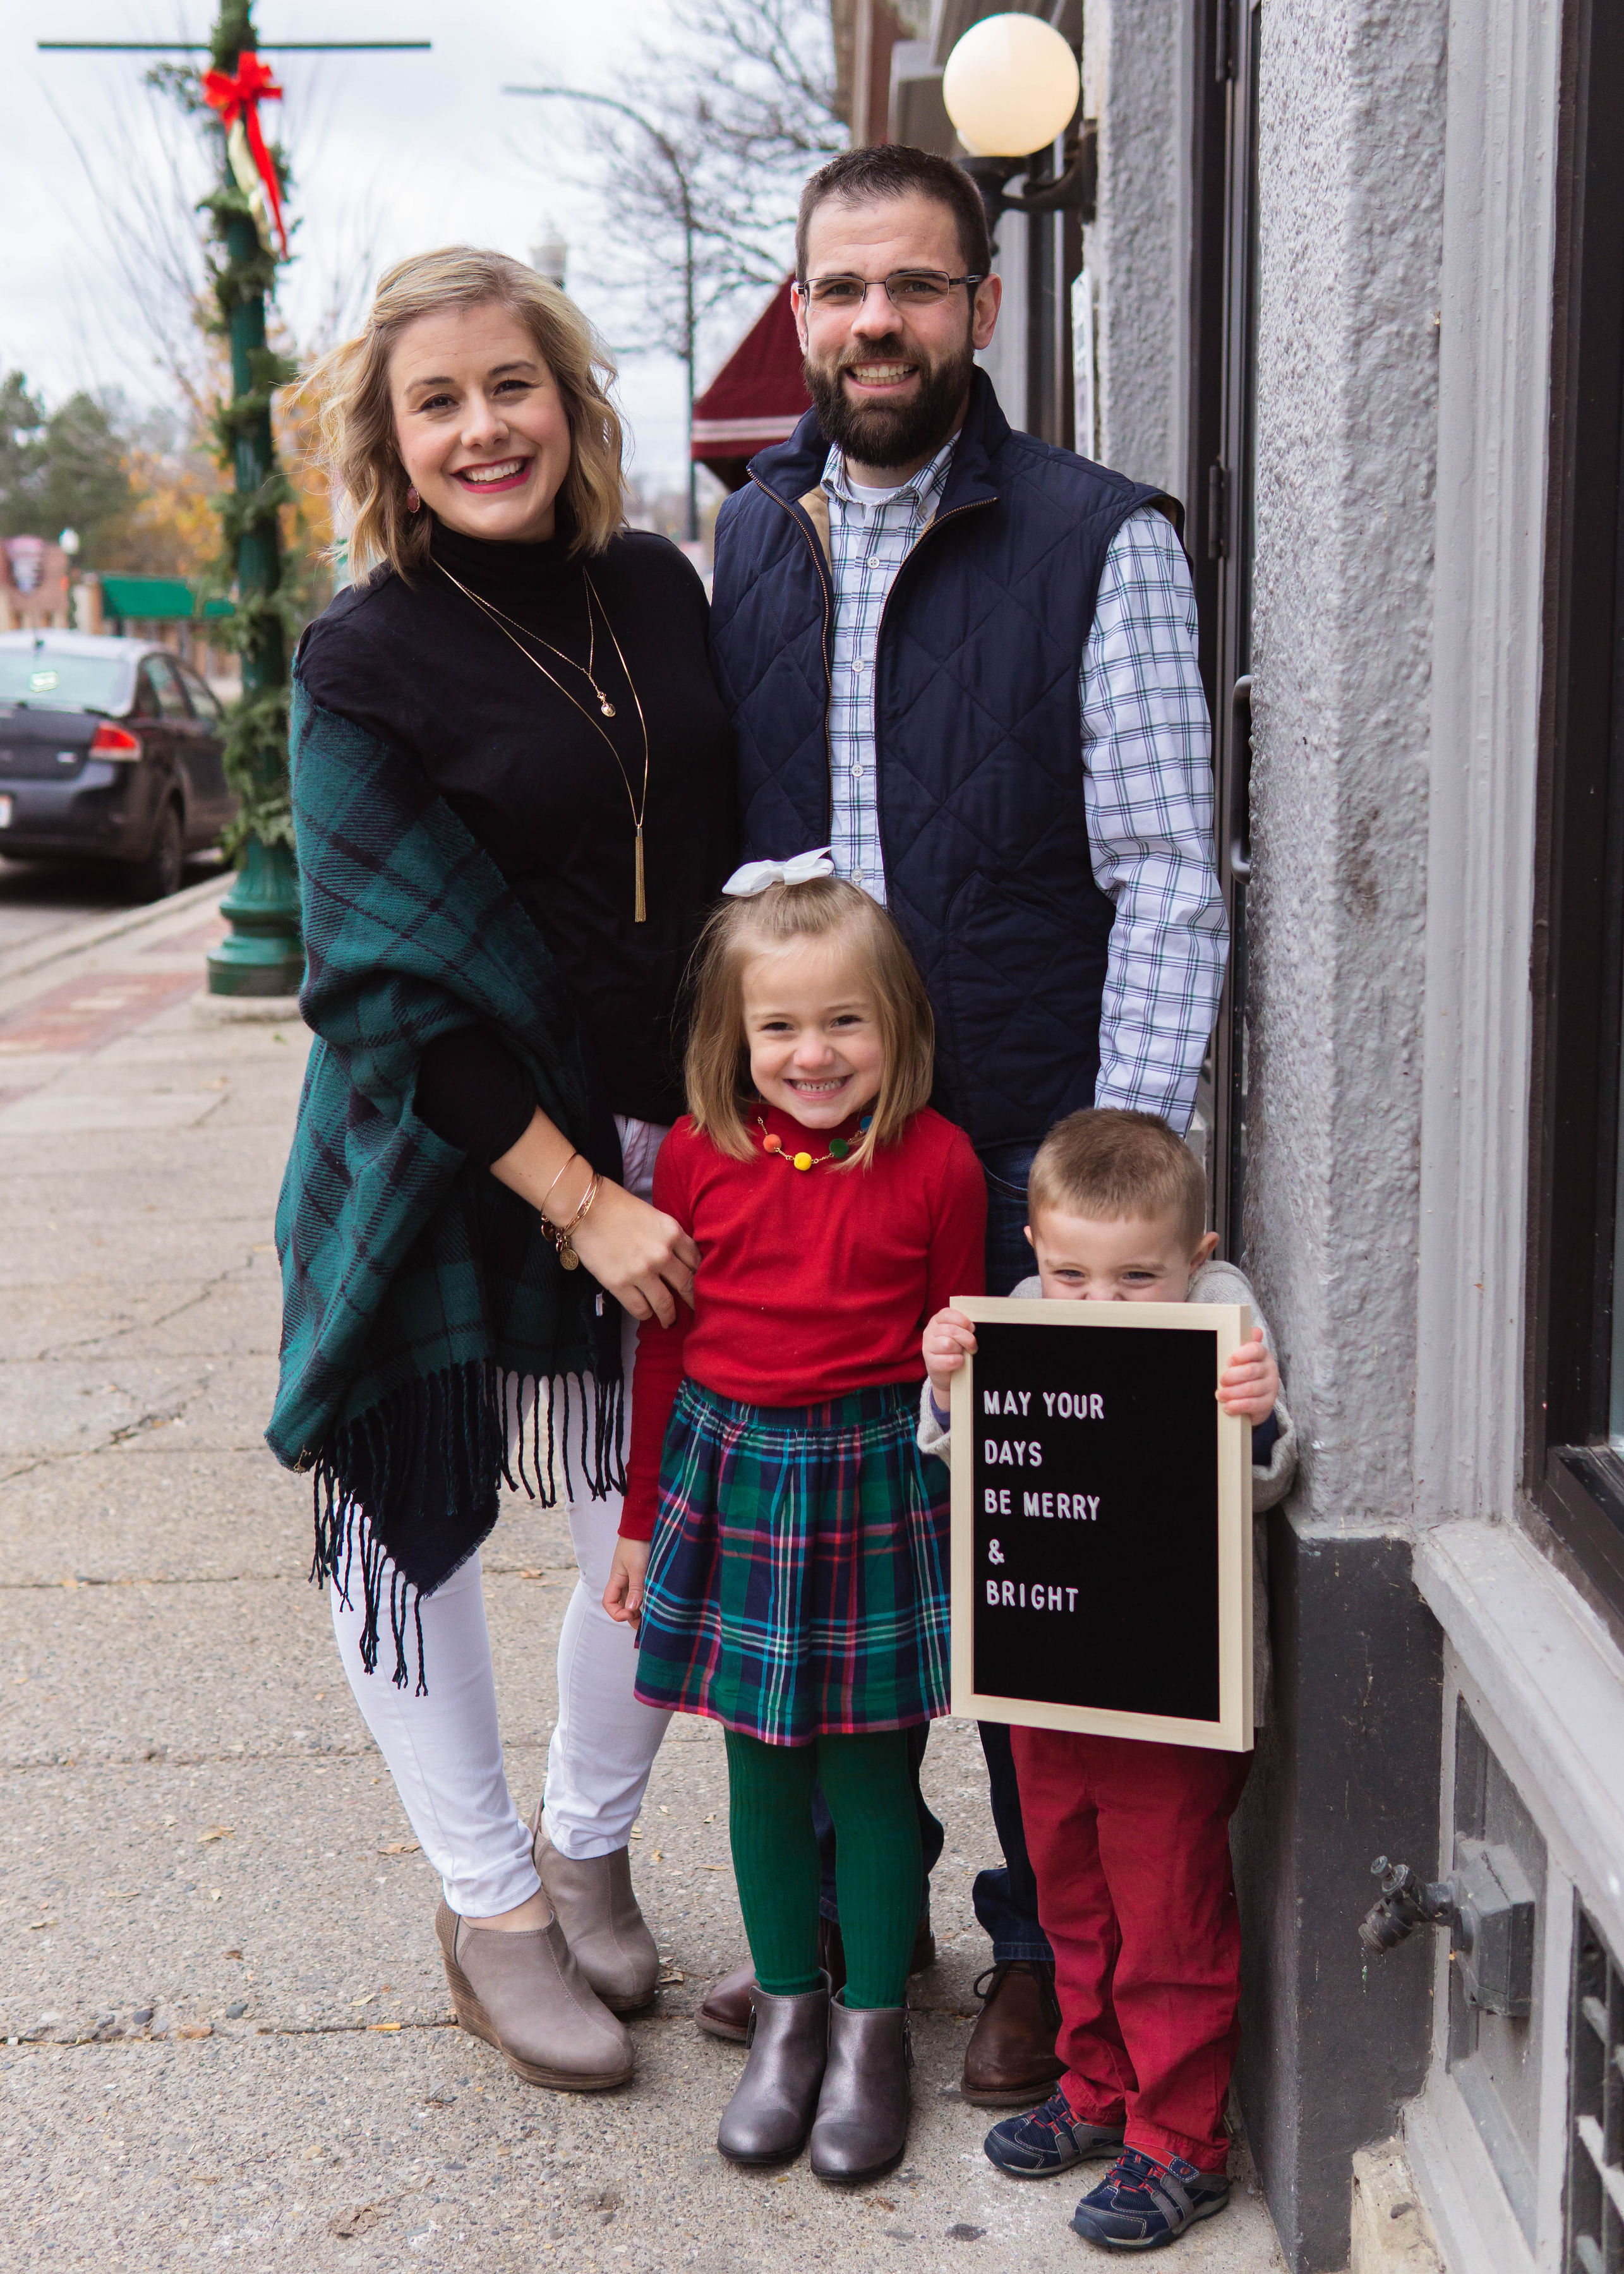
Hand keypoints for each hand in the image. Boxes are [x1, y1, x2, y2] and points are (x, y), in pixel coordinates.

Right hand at [567, 1180, 699, 1326]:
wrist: (585, 1208)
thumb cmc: (619, 1206)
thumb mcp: (655, 1216)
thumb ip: (670, 1237)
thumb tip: (680, 1259)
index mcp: (673, 1234)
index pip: (697, 1262)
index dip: (700, 1277)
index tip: (699, 1286)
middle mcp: (663, 1255)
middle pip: (687, 1286)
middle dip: (693, 1301)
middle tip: (695, 1310)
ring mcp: (642, 1271)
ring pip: (665, 1304)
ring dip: (669, 1315)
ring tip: (669, 1320)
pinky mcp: (620, 1284)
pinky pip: (641, 1309)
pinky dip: (646, 1314)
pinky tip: (646, 1313)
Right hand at [603, 1535, 649, 1625]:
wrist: (644, 1526)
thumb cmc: (637, 1544)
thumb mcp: (637, 1567)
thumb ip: (635, 1588)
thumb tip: (631, 1610)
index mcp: (616, 1580)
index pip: (609, 1603)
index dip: (617, 1613)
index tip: (631, 1614)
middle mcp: (624, 1582)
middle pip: (623, 1606)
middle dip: (632, 1617)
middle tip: (647, 1624)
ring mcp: (634, 1579)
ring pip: (634, 1601)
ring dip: (641, 1610)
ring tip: (654, 1616)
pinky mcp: (644, 1575)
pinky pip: (643, 1593)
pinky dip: (648, 1600)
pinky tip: (657, 1604)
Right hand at [923, 1305, 977, 1400]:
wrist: (946, 1373)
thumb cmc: (954, 1349)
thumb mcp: (957, 1334)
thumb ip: (962, 1326)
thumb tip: (973, 1326)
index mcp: (937, 1320)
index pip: (949, 1314)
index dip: (964, 1322)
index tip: (971, 1329)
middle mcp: (930, 1331)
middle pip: (952, 1330)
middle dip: (967, 1339)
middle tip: (972, 1346)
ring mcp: (928, 1347)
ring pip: (948, 1344)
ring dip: (960, 1350)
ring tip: (961, 1354)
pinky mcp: (931, 1363)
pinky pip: (950, 1360)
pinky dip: (959, 1362)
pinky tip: (958, 1362)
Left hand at [1219, 1327, 1278, 1424]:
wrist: (1256, 1397)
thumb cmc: (1246, 1373)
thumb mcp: (1242, 1358)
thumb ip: (1244, 1344)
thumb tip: (1256, 1331)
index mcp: (1262, 1354)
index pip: (1256, 1349)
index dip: (1242, 1355)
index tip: (1229, 1360)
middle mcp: (1270, 1369)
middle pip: (1252, 1370)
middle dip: (1233, 1376)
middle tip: (1221, 1380)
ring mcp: (1271, 1387)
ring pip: (1251, 1388)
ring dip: (1233, 1392)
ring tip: (1220, 1395)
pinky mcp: (1268, 1403)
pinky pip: (1253, 1404)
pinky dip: (1238, 1405)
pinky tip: (1227, 1406)